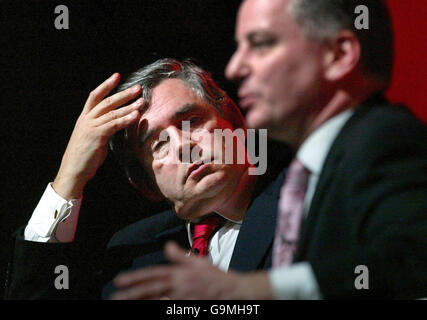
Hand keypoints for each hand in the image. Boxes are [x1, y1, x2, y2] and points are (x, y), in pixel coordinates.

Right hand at [52, 73, 142, 199]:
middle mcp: (87, 119)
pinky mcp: (97, 136)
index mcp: (84, 118)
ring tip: (142, 101)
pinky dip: (126, 119)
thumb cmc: (84, 156)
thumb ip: (102, 128)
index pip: (95, 96)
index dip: (106, 85)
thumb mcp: (92, 138)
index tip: (117, 76)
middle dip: (124, 94)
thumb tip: (116, 124)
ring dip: (129, 106)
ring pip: (112, 112)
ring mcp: (91, 127)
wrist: (73, 171)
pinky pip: (114, 125)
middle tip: (138, 88)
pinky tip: (136, 115)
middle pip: (107, 101)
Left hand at [110, 241, 273, 299]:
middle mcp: (179, 286)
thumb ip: (180, 256)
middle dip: (132, 292)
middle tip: (115, 296)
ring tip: (125, 302)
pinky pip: (169, 308)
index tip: (120, 280)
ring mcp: (182, 298)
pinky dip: (158, 307)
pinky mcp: (187, 306)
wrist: (234, 292)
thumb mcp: (198, 262)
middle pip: (151, 289)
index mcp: (180, 273)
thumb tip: (167, 246)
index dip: (136, 277)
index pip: (153, 274)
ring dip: (141, 301)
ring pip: (157, 301)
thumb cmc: (216, 278)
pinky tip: (148, 307)